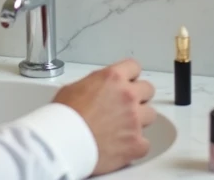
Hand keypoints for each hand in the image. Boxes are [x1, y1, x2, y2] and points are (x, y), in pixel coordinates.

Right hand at [52, 59, 155, 175]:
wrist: (62, 143)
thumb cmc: (62, 118)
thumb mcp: (73, 88)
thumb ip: (93, 85)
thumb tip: (96, 91)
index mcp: (112, 78)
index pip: (134, 67)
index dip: (130, 75)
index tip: (128, 81)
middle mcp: (127, 96)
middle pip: (148, 90)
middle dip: (139, 97)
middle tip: (126, 105)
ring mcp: (134, 120)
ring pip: (151, 115)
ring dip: (139, 120)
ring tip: (123, 127)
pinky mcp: (136, 144)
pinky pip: (145, 143)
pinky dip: (136, 145)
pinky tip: (122, 145)